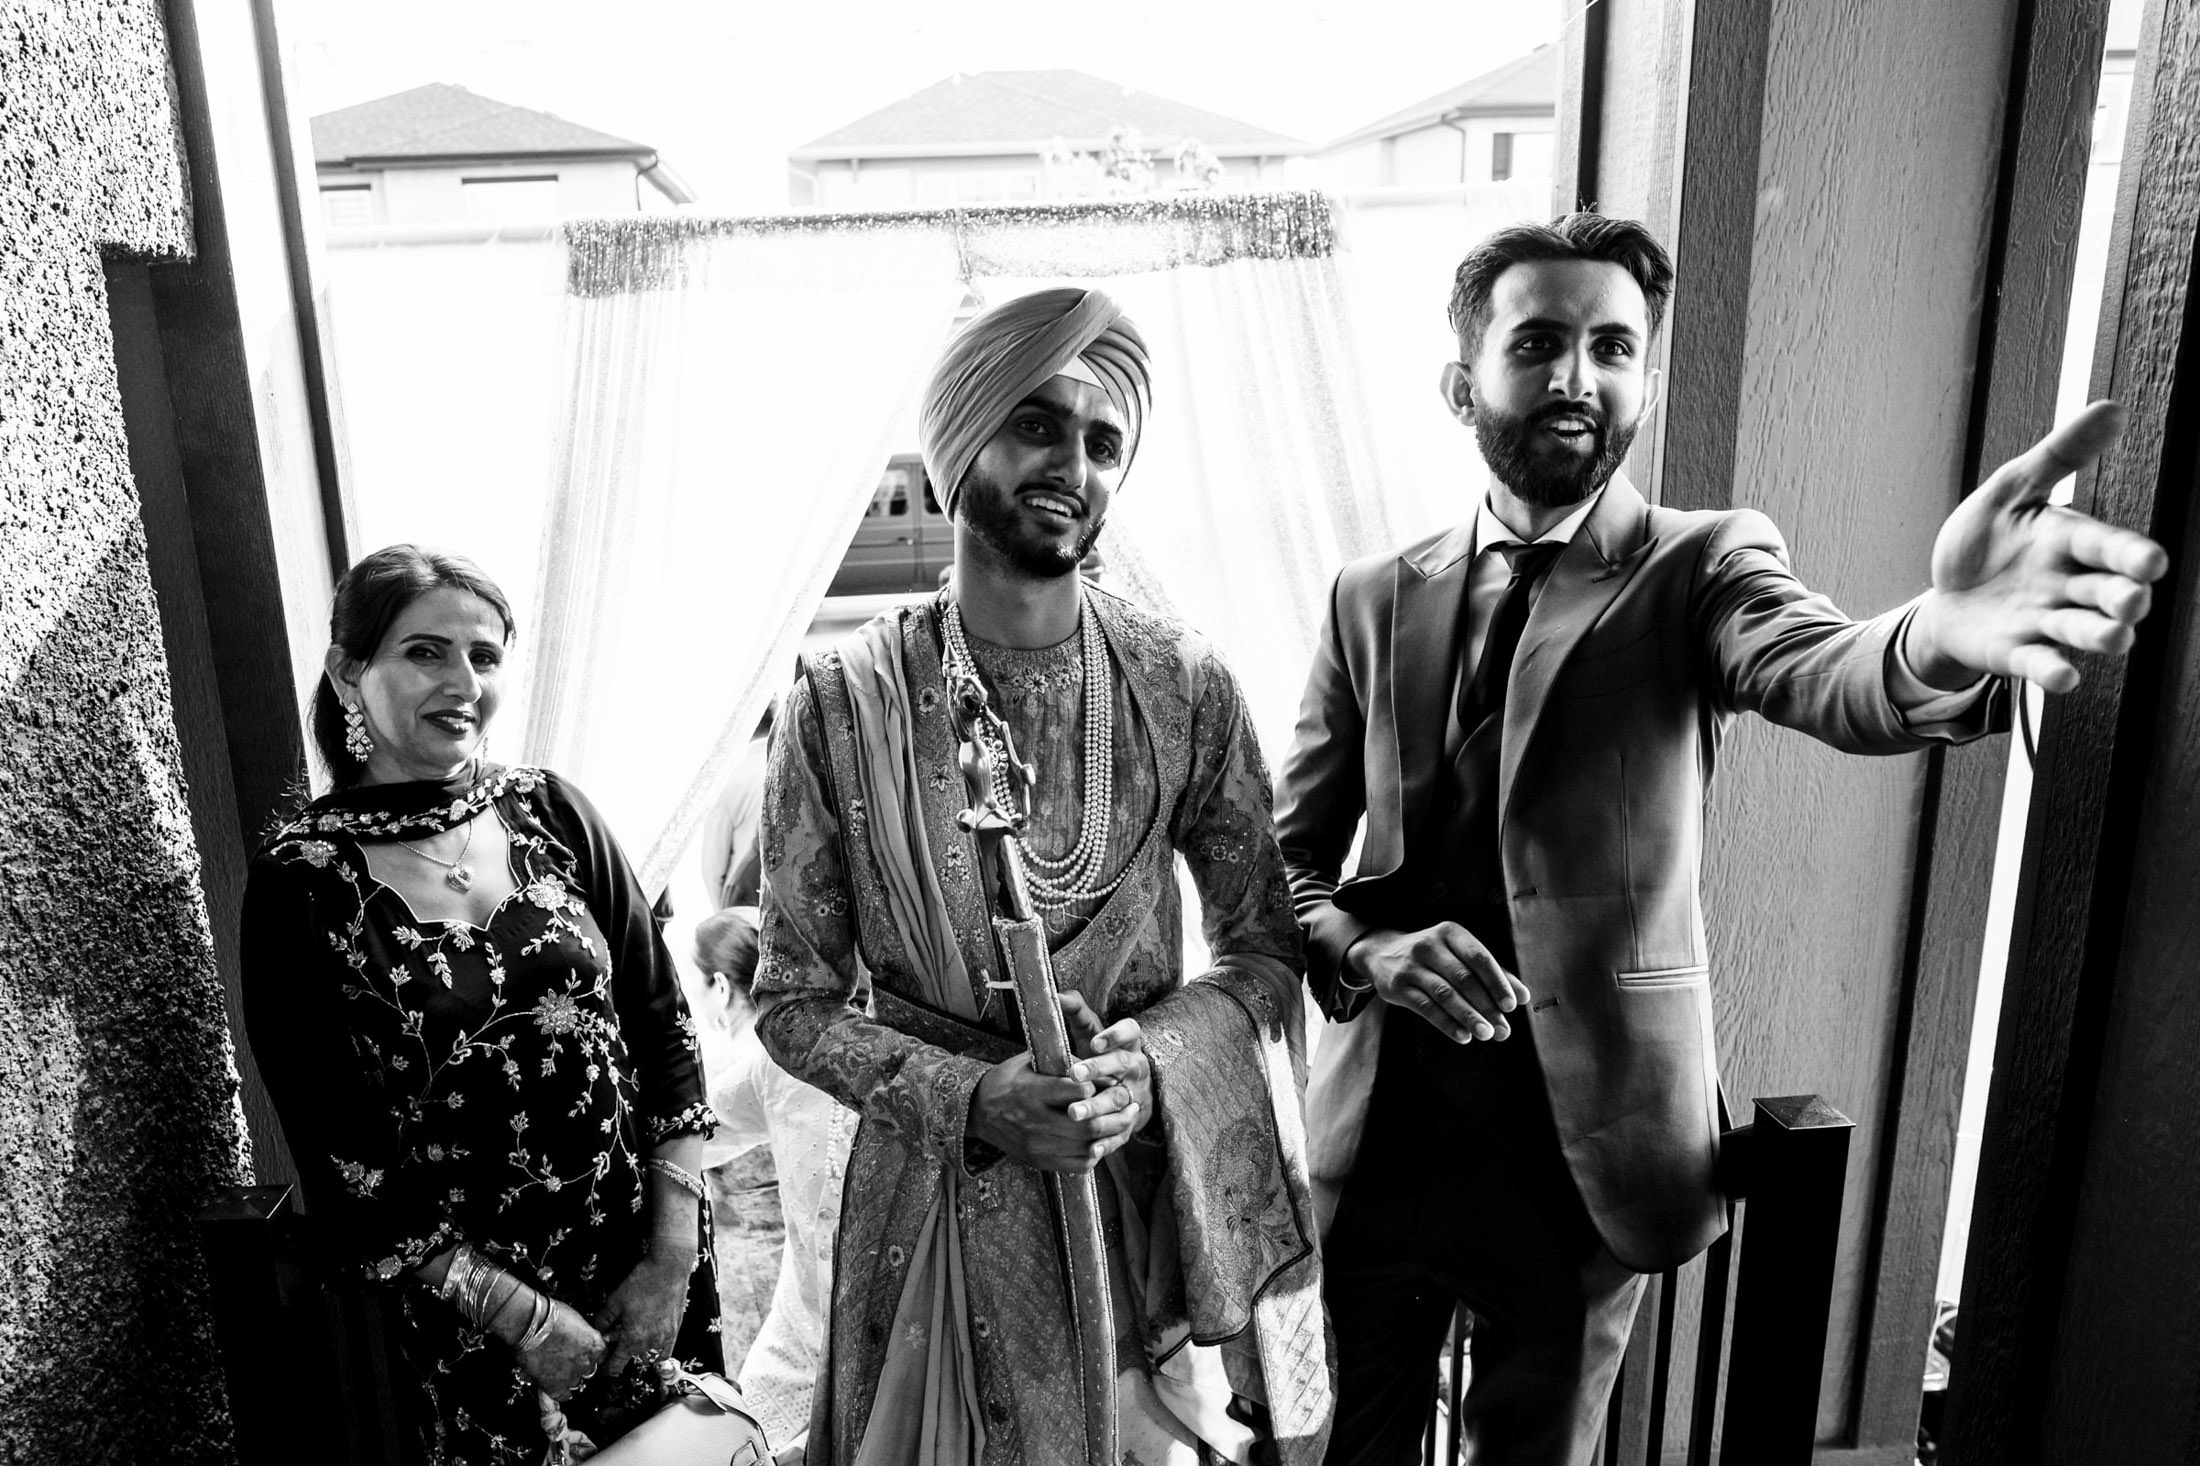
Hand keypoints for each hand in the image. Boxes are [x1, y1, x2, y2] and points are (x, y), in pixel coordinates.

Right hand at [507, 1293, 606, 1400]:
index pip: (602, 1355)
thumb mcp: (578, 1321)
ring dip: (569, 1377)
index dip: (591, 1354)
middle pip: (589, 1370)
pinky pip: (563, 1396)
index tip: (584, 1354)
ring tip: (557, 1368)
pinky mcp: (554, 1386)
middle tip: (567, 1359)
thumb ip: (584, 1335)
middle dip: (580, 1365)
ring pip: (576, 1382)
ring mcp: (570, 1376)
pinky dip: (559, 1392)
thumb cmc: (551, 1316)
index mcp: (595, 1345)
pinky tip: (555, 1385)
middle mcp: (586, 1363)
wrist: (529, 1323)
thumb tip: (583, 1341)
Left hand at [591, 1248, 692, 1377]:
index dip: (606, 1369)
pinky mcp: (676, 1329)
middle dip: (623, 1354)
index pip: (616, 1365)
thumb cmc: (642, 1283)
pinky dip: (657, 1349)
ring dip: (641, 1352)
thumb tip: (595, 1331)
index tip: (602, 1368)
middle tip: (617, 1340)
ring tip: (635, 1337)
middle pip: (633, 1360)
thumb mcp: (615, 1301)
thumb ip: (603, 1320)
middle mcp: (650, 1343)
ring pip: (650, 1356)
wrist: (669, 1268)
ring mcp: (665, 1338)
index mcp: (633, 1339)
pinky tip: (652, 1336)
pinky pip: (666, 1350)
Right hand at [970, 995, 1147, 1171]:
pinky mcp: (1040, 1161)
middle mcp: (1035, 1121)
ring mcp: (1038, 1145)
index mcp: (1032, 1092)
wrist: (977, 1112)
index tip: (1111, 1079)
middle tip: (1131, 1102)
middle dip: (1117, 1113)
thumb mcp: (1027, 1062)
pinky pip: (1078, 1165)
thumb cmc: (1006, 1081)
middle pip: (1088, 1123)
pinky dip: (1096, 1154)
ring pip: (1087, 1146)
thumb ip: (1059, 1062)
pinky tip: (1104, 1141)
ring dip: (1113, 1134)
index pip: (1077, 1091)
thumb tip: (1096, 1064)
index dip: (1100, 1084)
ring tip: (1127, 1121)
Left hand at [1059, 993, 1151, 1135]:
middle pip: (1123, 1066)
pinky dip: (1108, 1140)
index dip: (1116, 1035)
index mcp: (1128, 1044)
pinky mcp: (1131, 1121)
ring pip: (1121, 1100)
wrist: (1126, 1092)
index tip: (1096, 1041)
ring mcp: (1136, 1095)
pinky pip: (1122, 1131)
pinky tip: (1092, 1147)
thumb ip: (1077, 1013)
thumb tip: (1058, 994)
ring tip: (1074, 1111)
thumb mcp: (1090, 1034)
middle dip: (1100, 1069)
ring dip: (1098, 1106)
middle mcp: (1136, 1068)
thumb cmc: (1101, 1057)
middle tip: (1075, 1074)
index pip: (1131, 1031)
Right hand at [1348, 923, 1529, 1043]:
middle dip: (1486, 1006)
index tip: (1512, 1005)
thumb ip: (1491, 973)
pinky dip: (1446, 1023)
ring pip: (1445, 994)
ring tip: (1486, 1034)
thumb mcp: (1459, 955)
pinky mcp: (1397, 986)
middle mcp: (1429, 945)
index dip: (1497, 982)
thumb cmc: (1433, 956)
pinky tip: (1463, 1036)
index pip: (1479, 958)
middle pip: (1464, 978)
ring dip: (1469, 1017)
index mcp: (1450, 933)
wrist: (1381, 953)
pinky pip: (1425, 1008)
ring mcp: (1411, 966)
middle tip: (1503, 1029)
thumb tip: (1523, 997)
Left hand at [1910, 401, 2168, 692]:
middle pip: (2105, 594)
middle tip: (2132, 600)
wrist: (1944, 592)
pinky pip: (2039, 664)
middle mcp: (2066, 585)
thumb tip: (2112, 409)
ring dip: (2100, 636)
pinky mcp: (2016, 652)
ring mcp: (2044, 622)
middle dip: (2122, 598)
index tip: (2151, 562)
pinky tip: (2064, 677)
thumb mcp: (2012, 489)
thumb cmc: (1987, 539)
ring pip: (2082, 631)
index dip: (2128, 555)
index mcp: (2068, 541)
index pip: (2106, 547)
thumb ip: (2060, 456)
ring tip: (2113, 636)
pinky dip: (2053, 670)